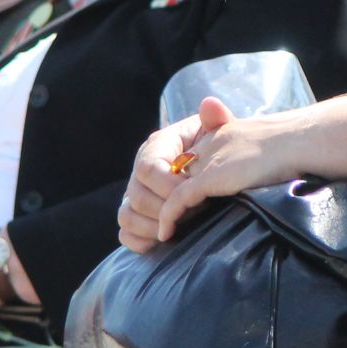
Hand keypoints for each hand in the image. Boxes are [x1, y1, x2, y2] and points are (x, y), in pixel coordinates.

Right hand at [118, 97, 234, 250]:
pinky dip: (139, 241)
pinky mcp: (136, 216)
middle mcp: (140, 170)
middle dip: (165, 210)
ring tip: (179, 229)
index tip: (195, 194)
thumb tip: (210, 105)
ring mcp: (135, 194)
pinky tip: (161, 242)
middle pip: (136, 195)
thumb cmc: (218, 148)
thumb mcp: (221, 132)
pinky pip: (125, 233)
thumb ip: (217, 120)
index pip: (148, 167)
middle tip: (193, 214)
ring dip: (152, 227)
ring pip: (127, 215)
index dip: (168, 186)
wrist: (217, 165)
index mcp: (157, 147)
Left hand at [136, 98, 319, 244]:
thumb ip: (255, 159)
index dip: (187, 179)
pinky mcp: (210, 177)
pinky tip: (167, 233)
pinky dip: (169, 217)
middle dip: (168, 194)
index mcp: (226, 133)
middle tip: (169, 221)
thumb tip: (264, 177)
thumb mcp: (269, 148)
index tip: (187, 204)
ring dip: (165, 210)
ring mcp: (209, 159)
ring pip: (172, 186)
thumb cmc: (296, 147)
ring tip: (166, 230)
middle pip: (179, 171)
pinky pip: (179, 199)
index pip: (195, 157)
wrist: (299, 140)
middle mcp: (211, 143)